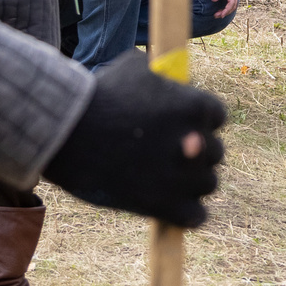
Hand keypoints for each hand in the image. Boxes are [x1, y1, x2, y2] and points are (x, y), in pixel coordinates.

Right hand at [38, 57, 226, 228]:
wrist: (68, 132)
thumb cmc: (99, 95)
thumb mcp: (134, 68)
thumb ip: (160, 76)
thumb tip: (168, 76)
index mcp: (196, 106)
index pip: (217, 117)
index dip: (199, 121)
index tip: (182, 126)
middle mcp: (198, 141)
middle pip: (215, 152)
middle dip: (197, 152)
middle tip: (170, 154)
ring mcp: (184, 177)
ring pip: (208, 184)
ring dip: (191, 183)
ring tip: (163, 178)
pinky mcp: (167, 206)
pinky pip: (196, 216)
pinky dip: (185, 213)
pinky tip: (169, 206)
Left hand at [208, 0, 238, 18]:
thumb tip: (214, 1)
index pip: (231, 2)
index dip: (226, 10)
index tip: (220, 15)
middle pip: (233, 5)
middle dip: (226, 12)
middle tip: (216, 16)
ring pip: (233, 4)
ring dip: (227, 10)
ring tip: (218, 14)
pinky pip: (231, 1)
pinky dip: (228, 7)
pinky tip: (222, 9)